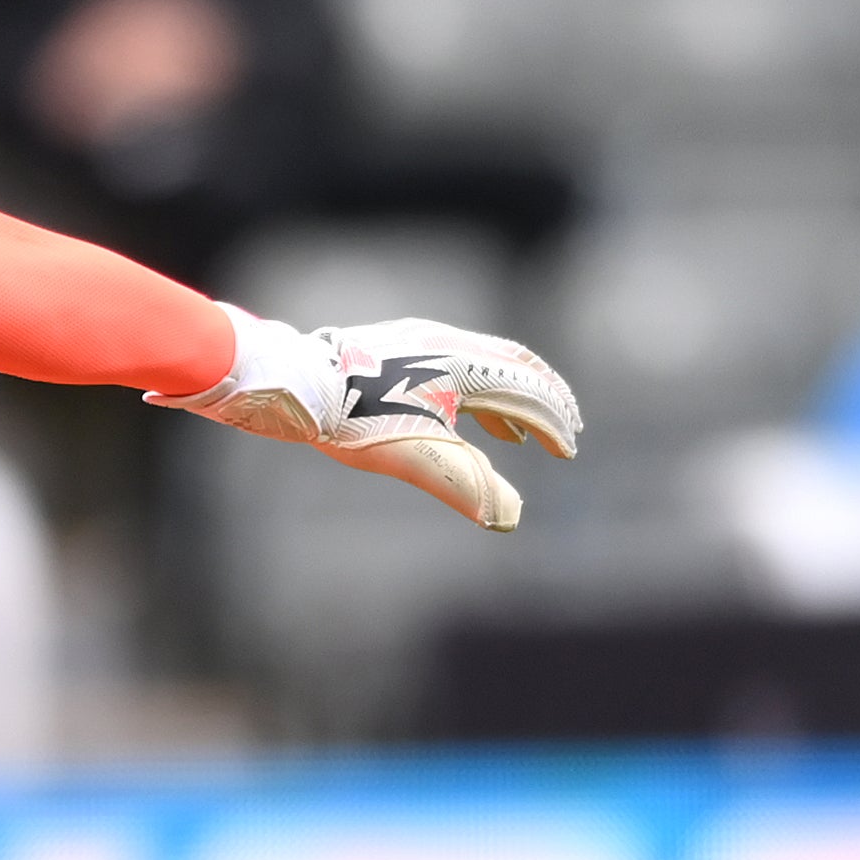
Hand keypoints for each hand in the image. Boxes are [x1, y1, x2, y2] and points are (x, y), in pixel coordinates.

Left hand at [151, 310, 582, 530]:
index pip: (526, 394)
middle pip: (515, 369)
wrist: (291, 381)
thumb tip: (508, 519)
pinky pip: (452, 365)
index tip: (568, 452)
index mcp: (465, 366)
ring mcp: (421, 339)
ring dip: (508, 400)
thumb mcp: (414, 459)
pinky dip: (468, 392)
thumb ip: (465, 486)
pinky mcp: (396, 345)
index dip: (552, 426)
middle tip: (565, 434)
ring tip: (518, 438)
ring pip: (482, 366)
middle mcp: (449, 343)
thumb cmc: (350, 418)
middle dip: (544, 403)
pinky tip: (458, 417)